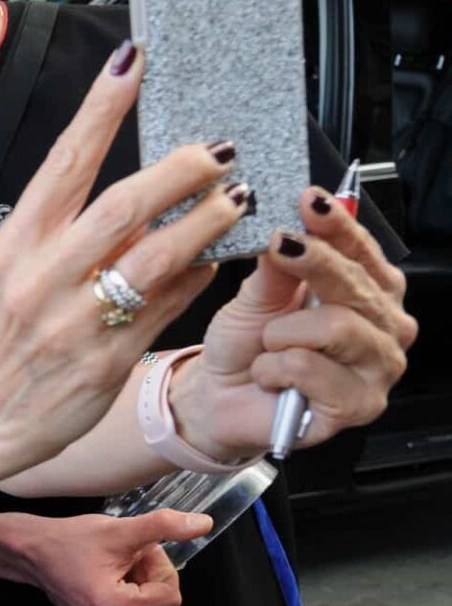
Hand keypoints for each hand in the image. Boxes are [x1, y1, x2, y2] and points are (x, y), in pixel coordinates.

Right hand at [0, 42, 245, 473]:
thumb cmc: (8, 335)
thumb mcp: (16, 271)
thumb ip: (70, 230)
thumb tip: (142, 185)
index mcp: (14, 244)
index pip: (63, 162)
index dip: (100, 108)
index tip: (131, 61)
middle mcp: (40, 278)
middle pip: (120, 205)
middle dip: (177, 170)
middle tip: (215, 150)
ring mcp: (74, 322)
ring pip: (154, 256)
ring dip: (204, 220)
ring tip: (235, 196)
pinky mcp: (107, 360)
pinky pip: (167, 306)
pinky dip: (196, 275)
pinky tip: (216, 257)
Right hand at [17, 511, 209, 605]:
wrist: (30, 550)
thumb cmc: (66, 540)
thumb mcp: (119, 530)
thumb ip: (164, 527)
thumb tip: (201, 525)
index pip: (170, 596)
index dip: (159, 567)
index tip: (138, 550)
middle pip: (160, 603)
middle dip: (149, 575)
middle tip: (124, 555)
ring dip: (139, 582)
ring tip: (112, 565)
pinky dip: (126, 591)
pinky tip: (106, 576)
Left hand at [179, 187, 414, 458]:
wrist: (221, 396)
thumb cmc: (246, 343)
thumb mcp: (256, 294)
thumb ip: (277, 264)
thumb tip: (289, 224)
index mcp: (369, 291)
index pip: (364, 250)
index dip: (337, 224)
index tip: (309, 200)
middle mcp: (384, 327)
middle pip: (358, 284)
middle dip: (312, 263)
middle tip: (279, 246)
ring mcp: (379, 368)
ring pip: (337, 327)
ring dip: (283, 332)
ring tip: (267, 342)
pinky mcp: (361, 405)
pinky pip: (310, 369)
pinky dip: (275, 368)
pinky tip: (271, 375)